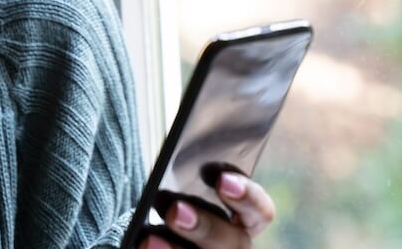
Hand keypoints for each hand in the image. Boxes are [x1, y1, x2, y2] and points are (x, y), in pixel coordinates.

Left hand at [140, 172, 275, 248]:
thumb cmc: (175, 204)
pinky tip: (142, 245)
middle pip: (235, 244)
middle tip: (175, 210)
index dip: (247, 196)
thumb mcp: (185, 187)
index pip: (260, 211)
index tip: (222, 179)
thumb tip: (179, 161)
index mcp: (243, 221)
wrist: (157, 237)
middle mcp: (235, 246)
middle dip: (205, 226)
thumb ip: (189, 176)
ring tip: (149, 239)